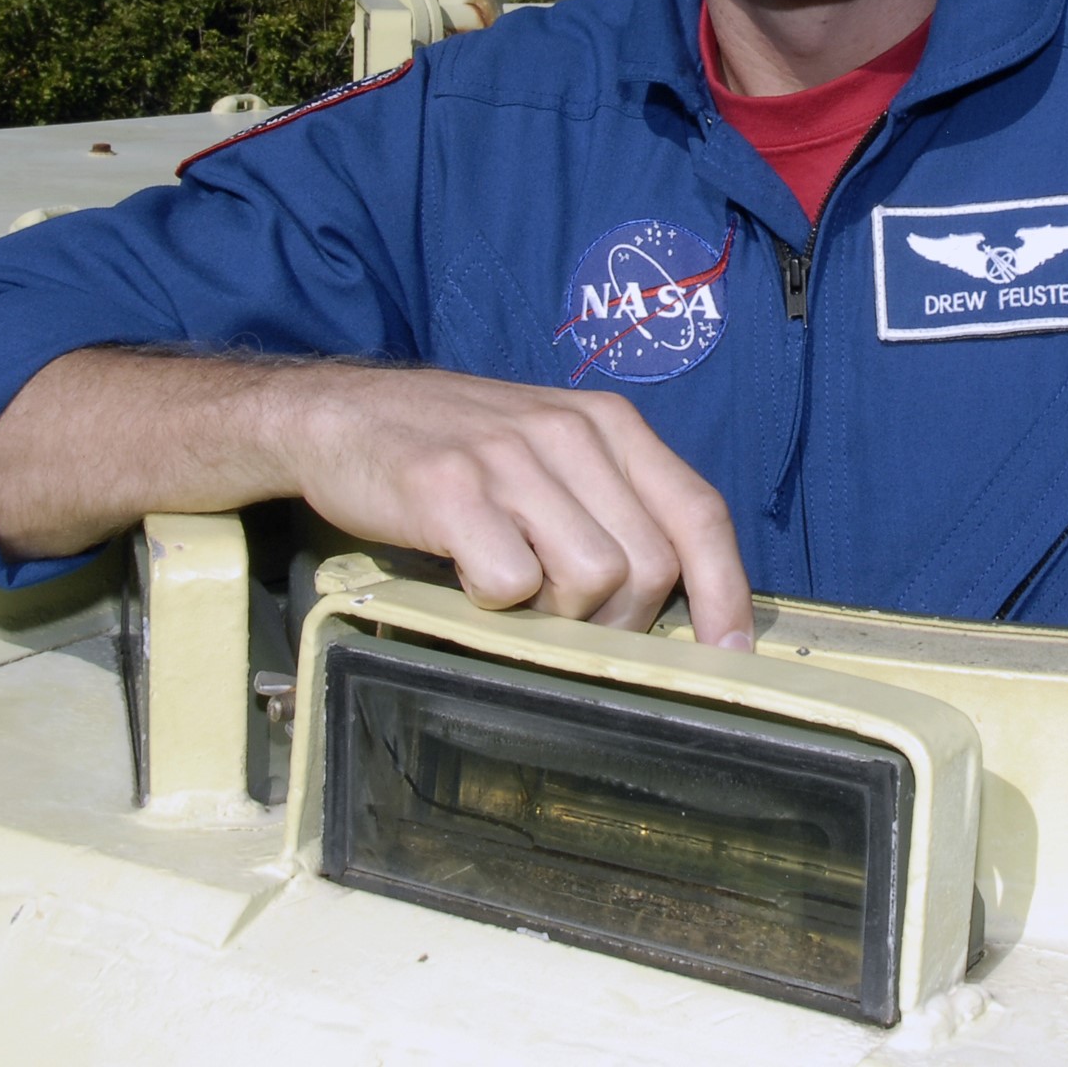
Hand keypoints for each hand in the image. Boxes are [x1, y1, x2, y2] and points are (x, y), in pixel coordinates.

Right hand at [292, 366, 756, 647]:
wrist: (338, 414)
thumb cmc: (454, 447)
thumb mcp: (549, 451)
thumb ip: (610, 504)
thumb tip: (672, 601)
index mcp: (609, 423)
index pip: (699, 513)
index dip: (725, 592)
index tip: (729, 653)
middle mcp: (570, 432)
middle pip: (651, 565)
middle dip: (621, 620)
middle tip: (568, 620)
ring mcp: (510, 458)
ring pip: (592, 579)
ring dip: (559, 615)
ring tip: (515, 592)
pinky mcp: (450, 488)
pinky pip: (511, 583)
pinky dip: (495, 605)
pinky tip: (467, 576)